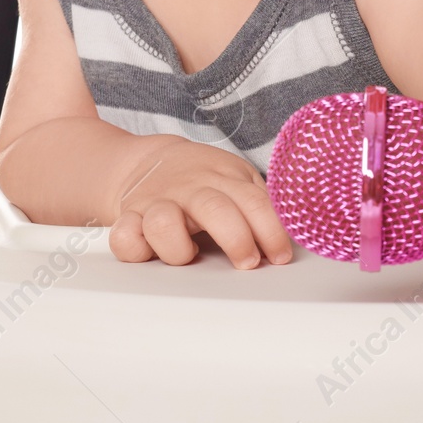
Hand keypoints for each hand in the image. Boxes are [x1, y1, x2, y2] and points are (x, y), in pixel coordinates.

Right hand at [108, 138, 292, 268]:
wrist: (149, 160)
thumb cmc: (202, 178)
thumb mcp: (236, 178)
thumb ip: (260, 201)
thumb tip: (298, 227)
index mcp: (222, 179)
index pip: (254, 202)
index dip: (271, 231)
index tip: (281, 256)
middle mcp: (189, 190)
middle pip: (214, 209)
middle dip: (236, 239)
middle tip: (248, 261)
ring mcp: (156, 203)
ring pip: (163, 223)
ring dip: (179, 248)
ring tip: (190, 256)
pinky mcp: (128, 218)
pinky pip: (123, 237)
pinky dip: (134, 249)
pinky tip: (151, 254)